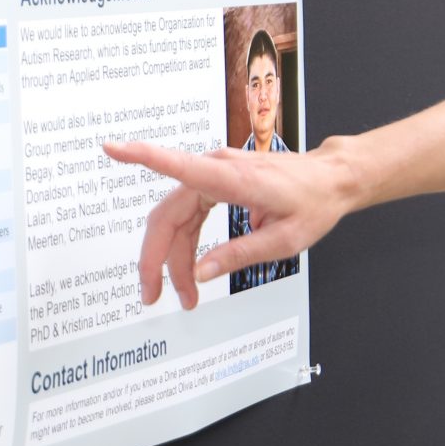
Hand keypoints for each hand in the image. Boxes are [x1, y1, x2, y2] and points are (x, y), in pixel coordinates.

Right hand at [104, 135, 359, 309]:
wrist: (333, 179)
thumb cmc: (315, 202)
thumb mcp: (285, 239)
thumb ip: (240, 255)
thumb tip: (199, 273)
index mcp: (233, 178)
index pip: (179, 165)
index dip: (142, 156)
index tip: (111, 148)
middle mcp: (218, 170)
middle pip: (168, 216)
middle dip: (156, 260)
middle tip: (153, 297)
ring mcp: (216, 174)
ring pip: (176, 220)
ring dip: (171, 258)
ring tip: (181, 294)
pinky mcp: (218, 183)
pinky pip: (189, 215)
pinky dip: (184, 244)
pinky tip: (188, 269)